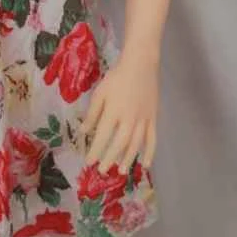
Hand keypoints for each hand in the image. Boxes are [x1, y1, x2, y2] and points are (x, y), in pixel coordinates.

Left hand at [80, 53, 158, 172]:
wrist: (141, 65)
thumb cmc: (116, 78)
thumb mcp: (99, 93)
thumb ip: (92, 114)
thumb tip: (83, 132)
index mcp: (113, 113)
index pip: (102, 137)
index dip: (95, 151)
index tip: (88, 162)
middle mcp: (129, 120)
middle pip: (119, 144)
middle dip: (109, 159)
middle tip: (102, 171)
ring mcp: (143, 120)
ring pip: (135, 145)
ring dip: (127, 159)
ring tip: (120, 171)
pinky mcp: (153, 119)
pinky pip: (152, 139)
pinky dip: (149, 153)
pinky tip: (145, 164)